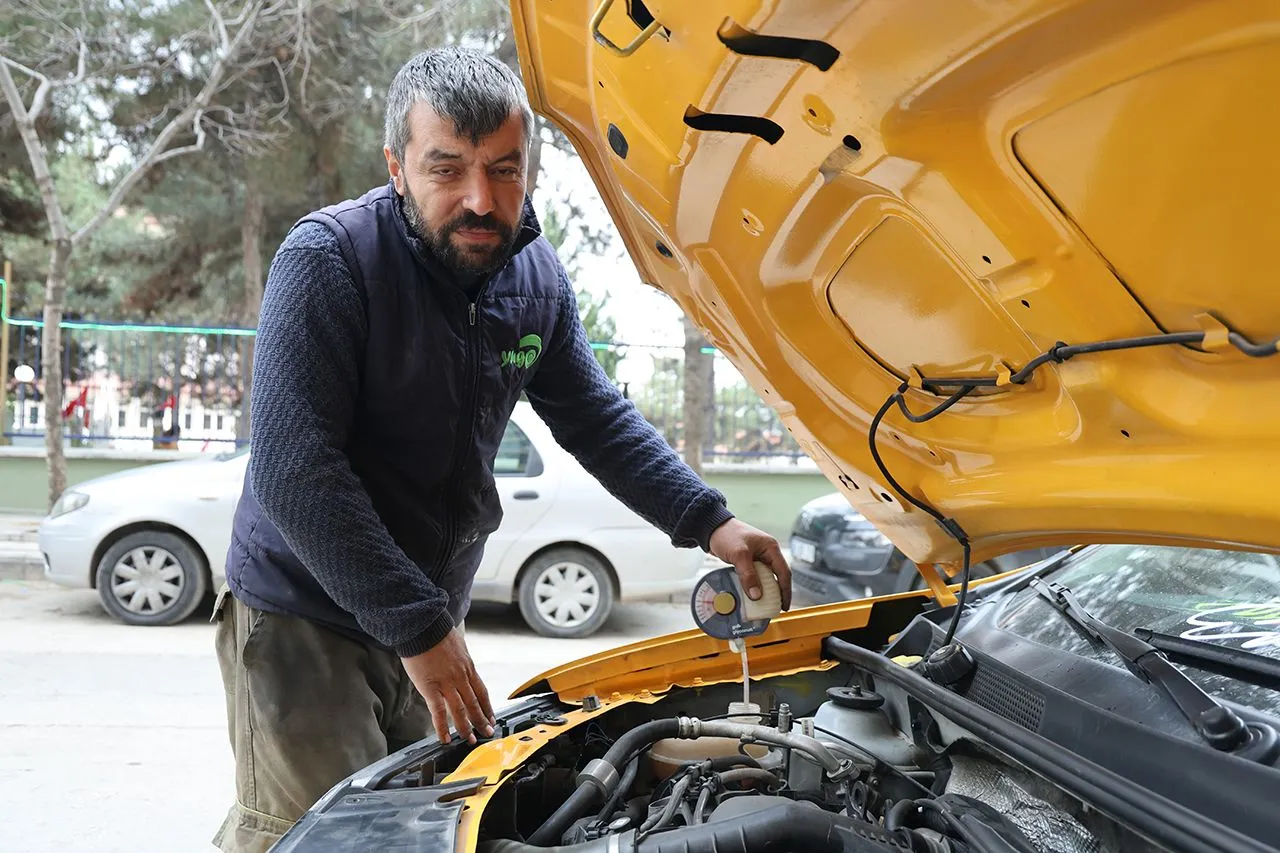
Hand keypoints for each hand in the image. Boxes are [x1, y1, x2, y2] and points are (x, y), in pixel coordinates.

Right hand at [401, 628, 494, 744]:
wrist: (423, 626)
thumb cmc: (436, 633)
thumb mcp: (456, 645)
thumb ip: (459, 660)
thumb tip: (459, 664)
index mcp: (468, 667)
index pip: (481, 691)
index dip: (488, 706)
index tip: (492, 717)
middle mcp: (461, 677)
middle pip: (475, 703)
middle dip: (481, 720)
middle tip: (487, 732)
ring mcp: (447, 683)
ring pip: (460, 710)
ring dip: (466, 727)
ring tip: (470, 740)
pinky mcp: (430, 687)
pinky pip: (438, 711)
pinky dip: (442, 727)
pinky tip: (445, 738)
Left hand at [709, 518, 791, 610]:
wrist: (711, 527)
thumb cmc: (727, 534)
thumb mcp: (739, 555)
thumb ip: (748, 575)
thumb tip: (757, 595)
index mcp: (770, 548)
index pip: (784, 572)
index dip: (785, 590)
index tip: (784, 605)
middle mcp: (766, 553)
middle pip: (776, 576)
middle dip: (776, 593)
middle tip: (774, 608)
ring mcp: (757, 557)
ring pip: (765, 578)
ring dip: (764, 591)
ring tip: (762, 605)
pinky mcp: (747, 561)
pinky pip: (754, 577)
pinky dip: (753, 586)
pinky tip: (750, 596)